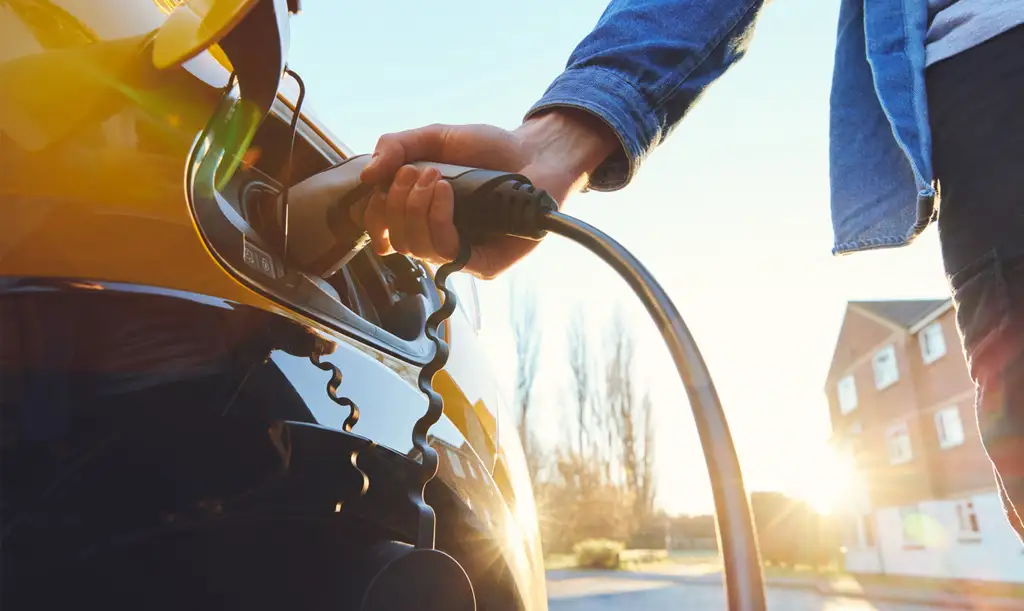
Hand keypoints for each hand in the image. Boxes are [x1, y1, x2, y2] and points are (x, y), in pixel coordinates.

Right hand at [354, 108, 618, 278]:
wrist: (535, 152)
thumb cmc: (488, 148)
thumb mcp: (434, 138)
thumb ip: (396, 147)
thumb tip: (366, 176)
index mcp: (421, 216)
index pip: (383, 234)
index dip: (374, 217)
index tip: (379, 187)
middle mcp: (438, 238)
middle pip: (396, 240)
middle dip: (397, 202)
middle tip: (418, 171)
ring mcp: (461, 253)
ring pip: (416, 248)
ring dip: (415, 208)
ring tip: (436, 178)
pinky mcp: (484, 264)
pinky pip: (447, 253)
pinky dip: (437, 219)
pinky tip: (447, 193)